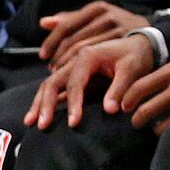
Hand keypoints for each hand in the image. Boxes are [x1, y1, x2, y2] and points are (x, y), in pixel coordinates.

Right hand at [27, 33, 153, 130]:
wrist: (140, 44)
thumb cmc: (137, 56)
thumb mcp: (132, 71)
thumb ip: (119, 89)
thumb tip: (109, 110)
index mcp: (87, 56)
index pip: (74, 84)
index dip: (73, 104)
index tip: (73, 123)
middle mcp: (74, 60)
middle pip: (52, 82)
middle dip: (44, 104)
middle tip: (40, 125)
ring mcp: (71, 67)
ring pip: (48, 84)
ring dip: (39, 103)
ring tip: (30, 122)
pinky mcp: (74, 75)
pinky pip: (55, 87)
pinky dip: (45, 100)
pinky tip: (39, 114)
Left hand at [37, 0, 147, 68]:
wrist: (152, 38)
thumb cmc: (117, 29)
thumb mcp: (96, 18)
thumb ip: (70, 20)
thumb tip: (43, 22)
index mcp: (97, 9)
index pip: (67, 25)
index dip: (52, 42)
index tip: (43, 55)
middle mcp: (108, 16)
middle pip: (75, 40)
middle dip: (60, 57)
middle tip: (52, 70)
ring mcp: (119, 30)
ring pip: (86, 51)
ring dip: (70, 65)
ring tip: (61, 76)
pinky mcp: (127, 45)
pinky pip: (100, 62)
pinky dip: (86, 72)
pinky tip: (78, 80)